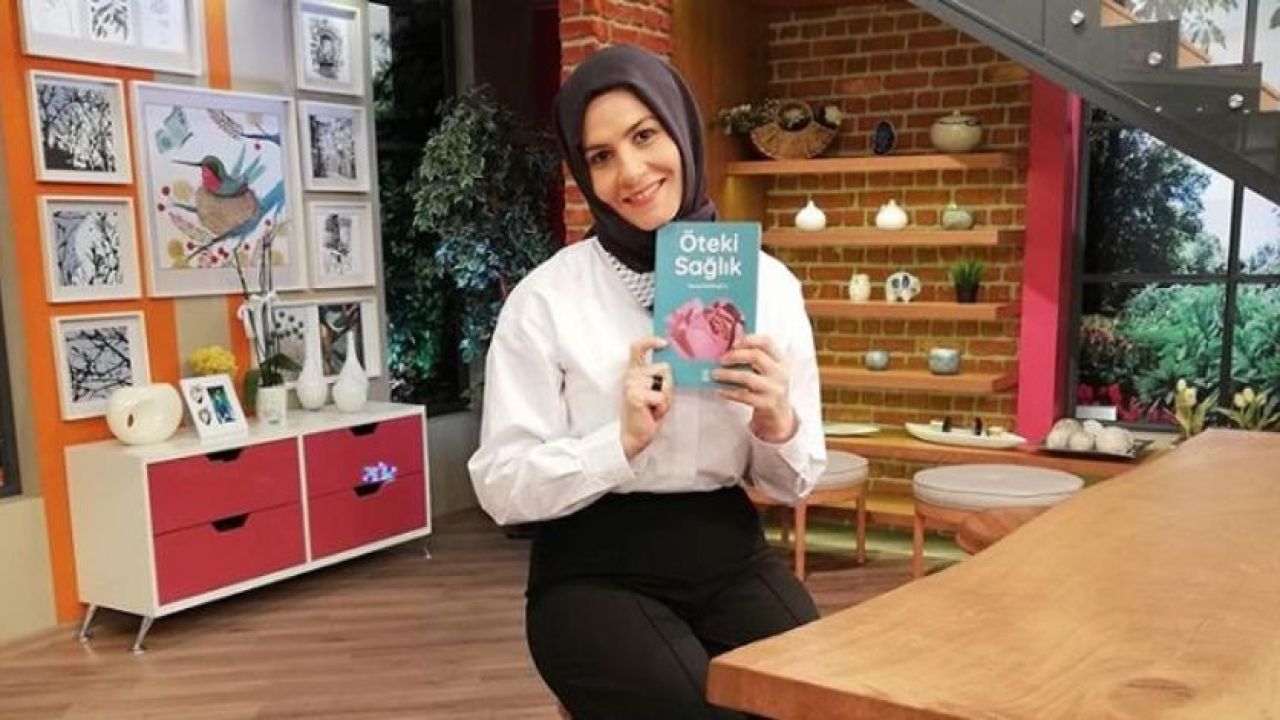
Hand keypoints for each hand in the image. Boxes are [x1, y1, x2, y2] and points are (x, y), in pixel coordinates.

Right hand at [620, 336, 673, 459]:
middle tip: (657, 400)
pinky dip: (662, 408)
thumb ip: (659, 375)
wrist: (634, 435)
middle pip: (664, 368)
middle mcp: (631, 375)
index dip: (651, 341)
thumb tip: (671, 363)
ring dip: (665, 398)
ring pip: (665, 383)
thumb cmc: (645, 413)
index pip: (638, 347)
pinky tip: (651, 413)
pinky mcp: (635, 396)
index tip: (664, 343)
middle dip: (668, 386)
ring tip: (653, 407)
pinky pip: (661, 397)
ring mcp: (632, 385)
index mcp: (634, 371)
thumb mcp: (653, 389)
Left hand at [712, 334, 796, 443]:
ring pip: (748, 377)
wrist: (778, 415)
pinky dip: (728, 392)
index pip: (767, 342)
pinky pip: (743, 395)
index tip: (733, 343)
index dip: (749, 339)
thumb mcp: (767, 370)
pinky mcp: (766, 404)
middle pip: (756, 357)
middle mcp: (780, 373)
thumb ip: (754, 356)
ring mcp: (774, 389)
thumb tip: (731, 340)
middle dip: (735, 356)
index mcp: (780, 361)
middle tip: (721, 360)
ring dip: (727, 374)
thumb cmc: (767, 388)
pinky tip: (719, 390)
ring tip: (714, 374)